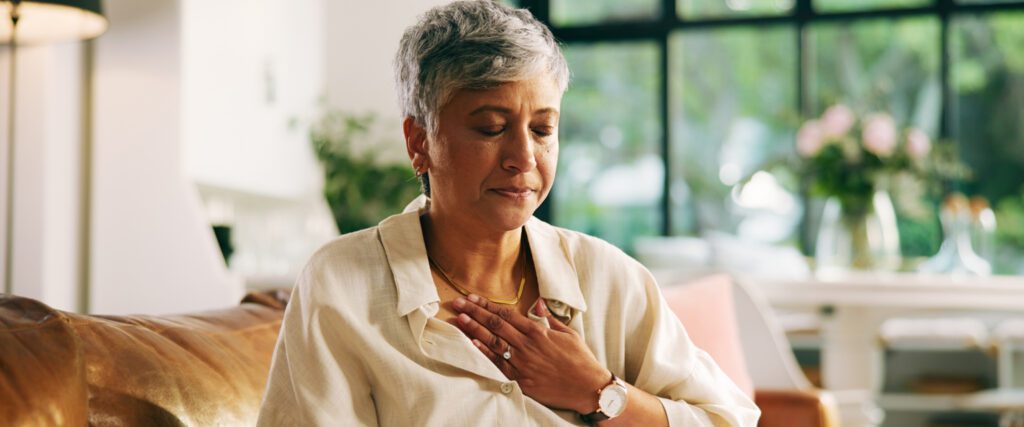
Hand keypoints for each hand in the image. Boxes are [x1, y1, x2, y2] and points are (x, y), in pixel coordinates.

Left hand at [450, 295, 609, 413]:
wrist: (588, 387)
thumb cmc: (581, 359)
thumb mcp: (569, 333)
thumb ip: (550, 318)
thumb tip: (538, 302)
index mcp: (538, 331)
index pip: (507, 314)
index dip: (488, 305)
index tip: (473, 298)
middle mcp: (527, 345)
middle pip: (495, 325)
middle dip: (474, 312)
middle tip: (457, 303)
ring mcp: (523, 362)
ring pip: (493, 342)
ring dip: (474, 330)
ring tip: (459, 319)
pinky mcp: (522, 380)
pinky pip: (499, 365)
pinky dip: (485, 353)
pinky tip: (472, 344)